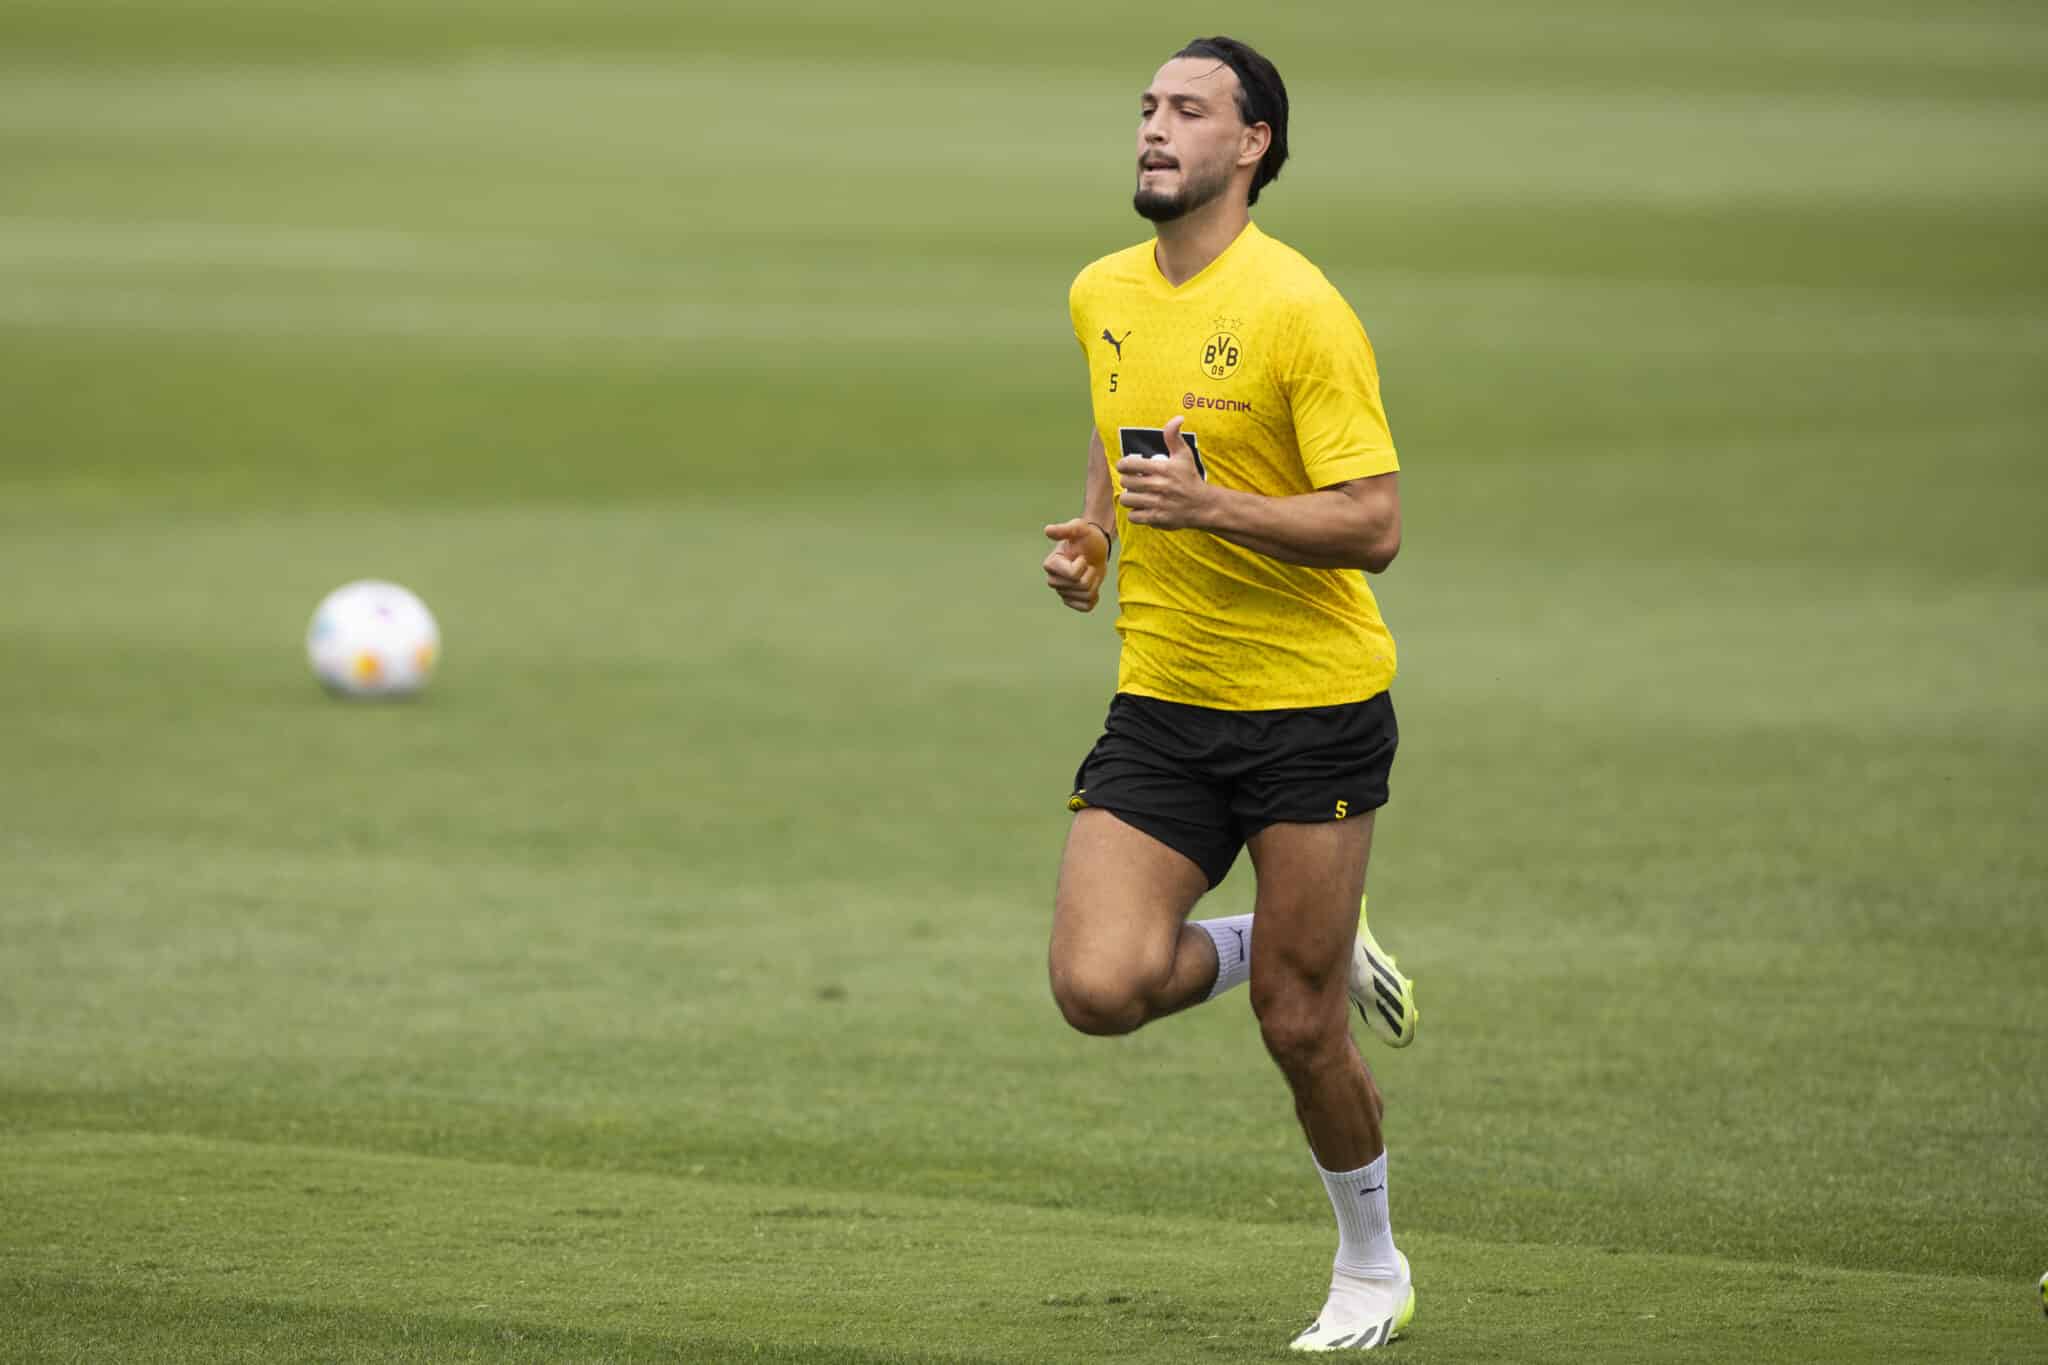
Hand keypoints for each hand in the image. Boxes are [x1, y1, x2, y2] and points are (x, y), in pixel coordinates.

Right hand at [1042, 519, 1109, 611]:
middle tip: (1087, 564)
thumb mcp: (1079, 528)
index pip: (1073, 575)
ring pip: (1085, 596)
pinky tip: (1092, 586)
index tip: (1082, 556)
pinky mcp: (1072, 601)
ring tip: (1089, 571)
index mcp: (1051, 564)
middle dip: (1090, 574)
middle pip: (1080, 586)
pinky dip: (1093, 597)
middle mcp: (1053, 580)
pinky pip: (1086, 607)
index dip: (1083, 565)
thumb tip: (1047, 530)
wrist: (1096, 548)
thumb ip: (1065, 529)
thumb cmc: (1086, 537)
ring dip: (1094, 583)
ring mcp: (1062, 592)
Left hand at [1115, 415, 1211, 529]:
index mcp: (1162, 469)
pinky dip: (1135, 513)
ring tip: (1136, 495)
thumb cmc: (1190, 478)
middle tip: (1133, 481)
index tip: (1127, 467)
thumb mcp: (1184, 455)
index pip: (1128, 465)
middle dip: (1127, 481)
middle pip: (1126, 483)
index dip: (1123, 465)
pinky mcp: (1157, 518)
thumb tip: (1177, 418)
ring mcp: (1157, 503)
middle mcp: (1158, 486)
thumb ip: (1174, 436)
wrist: (1203, 505)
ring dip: (1129, 497)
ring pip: (1127, 500)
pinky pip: (1134, 516)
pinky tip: (1141, 508)